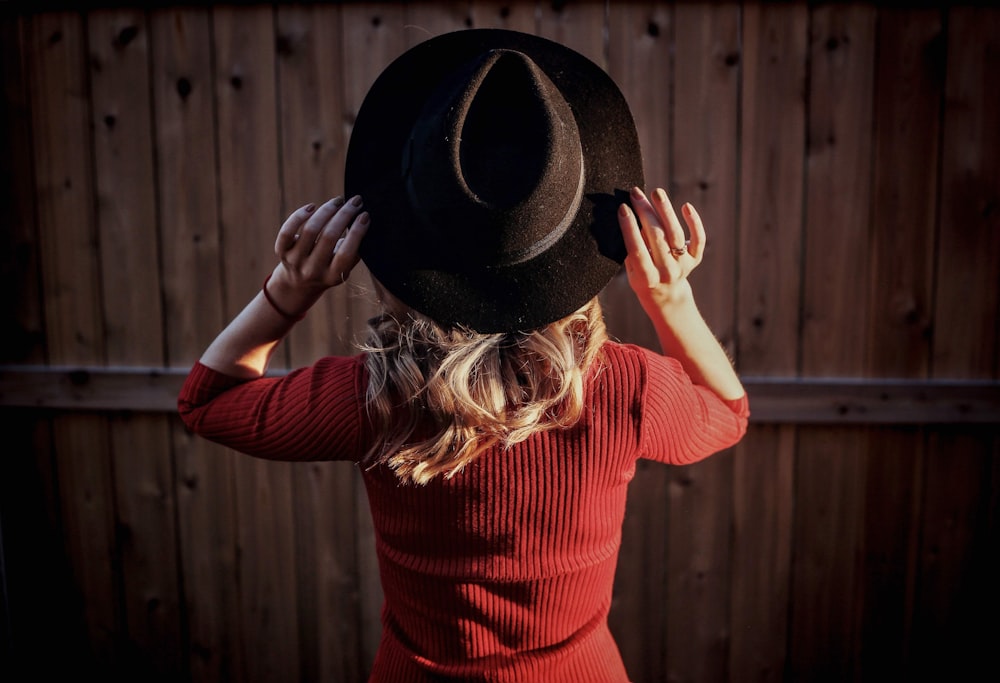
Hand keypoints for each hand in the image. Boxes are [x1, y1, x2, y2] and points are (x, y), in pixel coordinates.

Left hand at [266, 195, 369, 315]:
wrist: (298, 285)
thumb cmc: (329, 269)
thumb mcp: (344, 269)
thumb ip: (355, 252)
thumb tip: (365, 222)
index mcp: (332, 277)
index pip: (346, 253)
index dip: (357, 232)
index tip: (365, 215)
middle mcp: (312, 271)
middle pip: (329, 237)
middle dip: (345, 215)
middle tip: (355, 201)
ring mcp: (295, 261)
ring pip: (311, 230)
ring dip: (327, 210)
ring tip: (338, 201)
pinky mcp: (281, 252)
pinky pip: (287, 231)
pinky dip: (299, 216)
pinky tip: (312, 207)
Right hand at [618, 186, 704, 308]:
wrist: (666, 296)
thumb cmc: (643, 278)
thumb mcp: (632, 271)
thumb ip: (632, 249)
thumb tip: (629, 217)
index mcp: (647, 278)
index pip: (637, 249)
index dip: (629, 228)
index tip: (623, 208)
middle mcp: (666, 272)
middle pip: (656, 237)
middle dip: (644, 212)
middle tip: (635, 193)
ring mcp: (683, 265)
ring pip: (675, 234)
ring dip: (665, 211)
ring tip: (656, 193)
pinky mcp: (695, 258)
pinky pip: (698, 239)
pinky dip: (694, 222)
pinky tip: (686, 206)